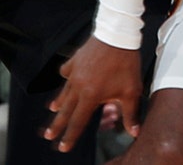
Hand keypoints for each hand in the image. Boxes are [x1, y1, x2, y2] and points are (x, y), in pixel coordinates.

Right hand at [45, 36, 141, 151]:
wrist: (117, 35)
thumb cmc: (126, 64)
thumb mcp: (131, 91)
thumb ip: (130, 114)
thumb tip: (135, 132)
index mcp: (90, 97)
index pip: (78, 122)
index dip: (70, 137)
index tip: (62, 147)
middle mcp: (78, 87)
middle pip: (66, 110)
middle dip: (57, 124)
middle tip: (48, 135)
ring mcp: (74, 72)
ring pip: (64, 92)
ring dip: (59, 102)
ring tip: (53, 110)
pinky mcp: (75, 60)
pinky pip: (67, 71)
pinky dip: (66, 77)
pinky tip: (66, 78)